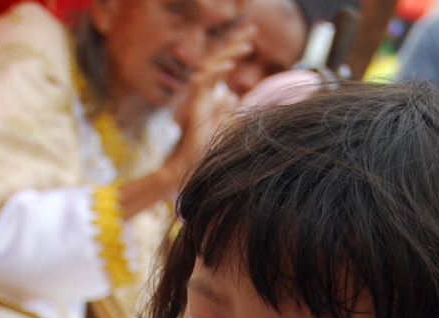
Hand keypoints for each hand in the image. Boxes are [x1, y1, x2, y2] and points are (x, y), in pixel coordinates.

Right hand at [167, 29, 249, 178]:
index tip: (251, 39)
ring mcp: (195, 97)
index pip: (222, 66)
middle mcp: (200, 92)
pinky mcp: (192, 105)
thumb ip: (224, 111)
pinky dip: (217, 71)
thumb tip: (231, 95)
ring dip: (230, 53)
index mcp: (206, 95)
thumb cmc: (201, 154)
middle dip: (234, 42)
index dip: (234, 50)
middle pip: (217, 59)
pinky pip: (204, 81)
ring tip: (248, 46)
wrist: (186, 169)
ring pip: (212, 65)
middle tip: (252, 28)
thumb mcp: (219, 128)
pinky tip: (231, 65)